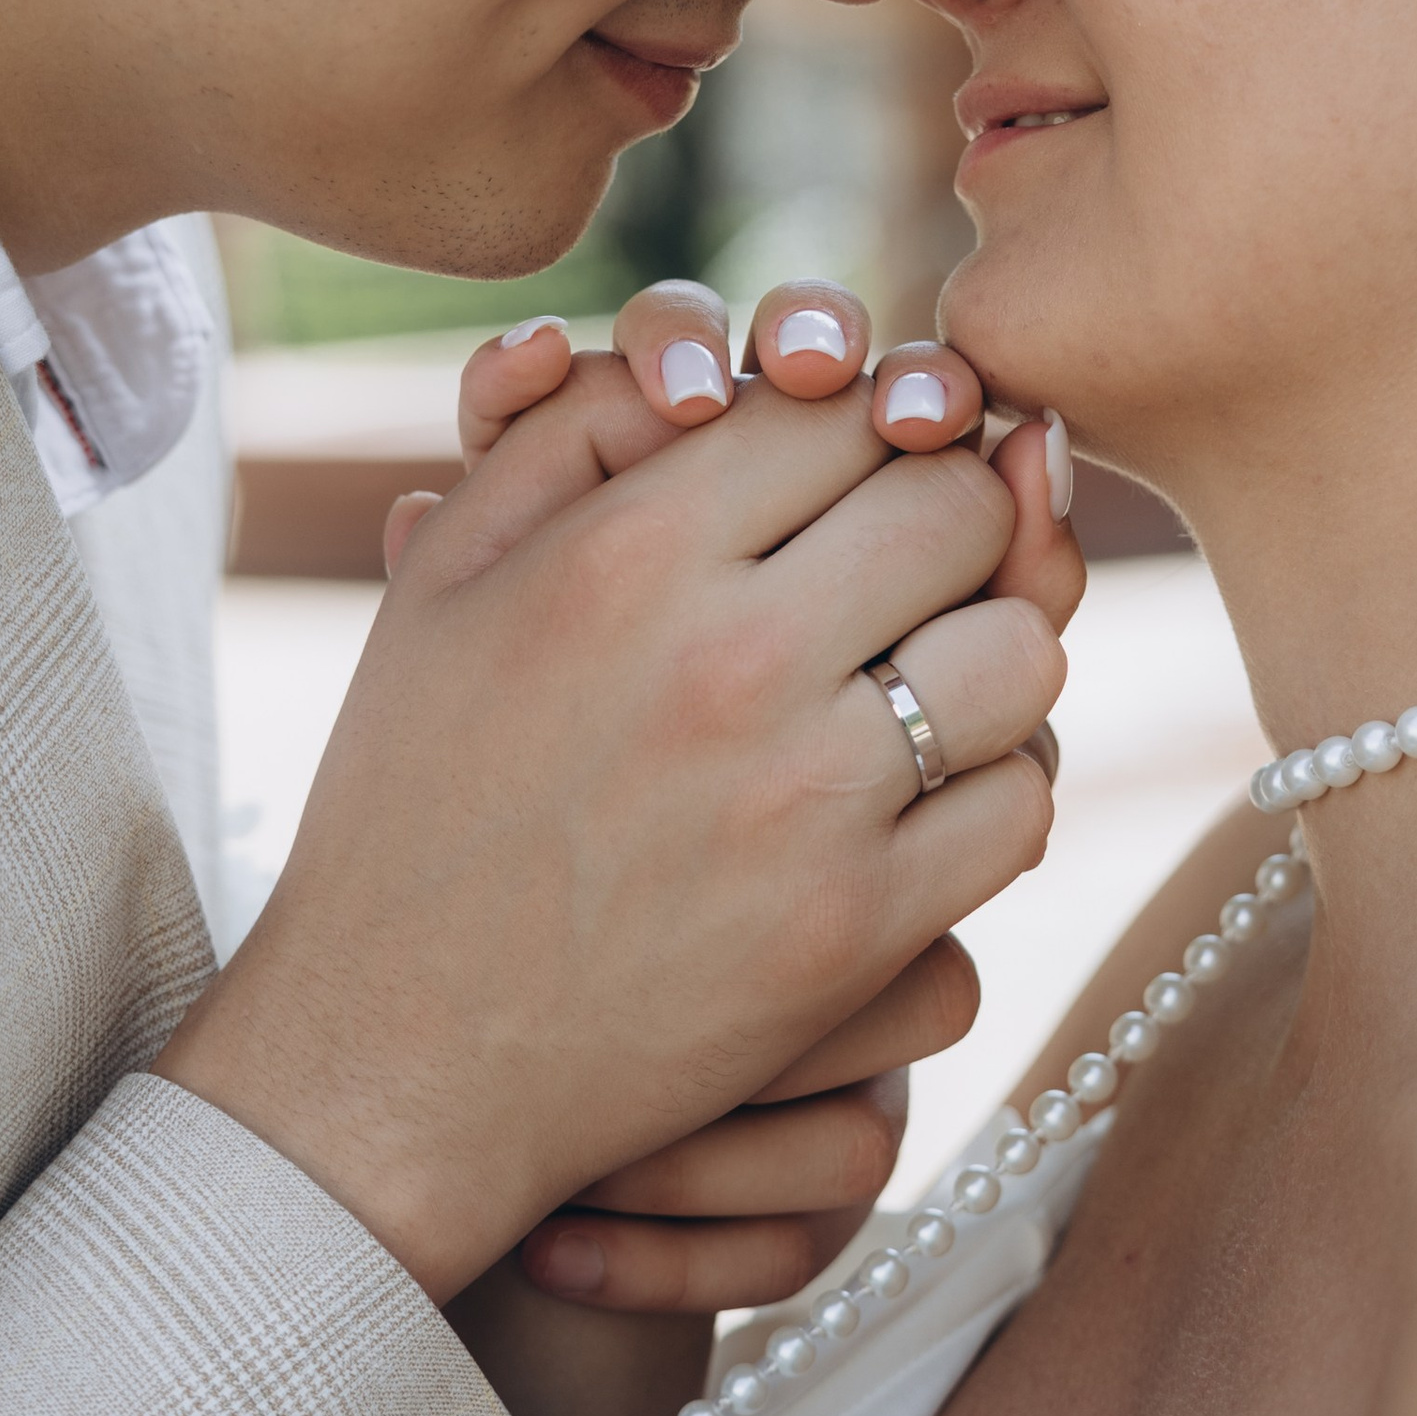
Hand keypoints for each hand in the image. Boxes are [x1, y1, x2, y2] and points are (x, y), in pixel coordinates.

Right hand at [161, 282, 1078, 1304]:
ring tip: (931, 677)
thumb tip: (741, 361)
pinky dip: (997, 793)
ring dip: (994, 656)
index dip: (875, 426)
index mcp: (629, 547)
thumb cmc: (419, 792)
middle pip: (963, 507)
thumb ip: (582, 422)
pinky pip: (1020, 807)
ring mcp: (804, 798)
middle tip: (917, 568)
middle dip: (954, 520)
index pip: (850, 409)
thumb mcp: (451, 574)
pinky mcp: (854, 928)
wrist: (392, 1054)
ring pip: (1024, 654)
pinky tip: (929, 796)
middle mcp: (728, 656)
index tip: (865, 472)